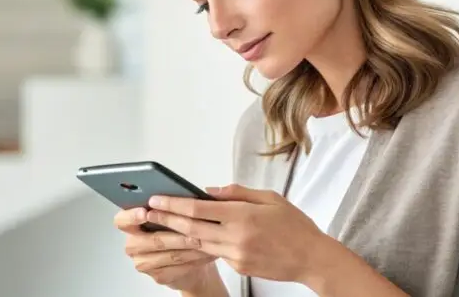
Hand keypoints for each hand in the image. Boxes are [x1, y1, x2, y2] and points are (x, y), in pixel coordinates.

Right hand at [113, 206, 219, 291]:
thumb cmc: (181, 231)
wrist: (192, 259)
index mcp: (132, 225)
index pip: (122, 220)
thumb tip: (185, 195)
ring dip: (189, 247)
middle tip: (192, 230)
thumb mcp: (177, 213)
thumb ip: (173, 204)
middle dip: (175, 234)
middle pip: (151, 240)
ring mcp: (144, 262)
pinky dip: (194, 259)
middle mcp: (133, 244)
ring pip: (168, 255)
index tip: (145, 212)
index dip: (131, 216)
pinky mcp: (158, 276)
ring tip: (206, 240)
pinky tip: (206, 253)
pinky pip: (177, 267)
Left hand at [146, 183, 328, 283]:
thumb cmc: (295, 225)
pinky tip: (190, 237)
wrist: (311, 258)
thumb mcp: (270, 198)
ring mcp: (235, 255)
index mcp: (243, 215)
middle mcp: (235, 236)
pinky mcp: (238, 267)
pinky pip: (214, 253)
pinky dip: (201, 244)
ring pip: (198, 242)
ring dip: (177, 233)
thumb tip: (210, 191)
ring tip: (161, 225)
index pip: (199, 208)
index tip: (157, 198)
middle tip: (148, 212)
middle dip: (166, 218)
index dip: (174, 203)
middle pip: (191, 227)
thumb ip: (238, 193)